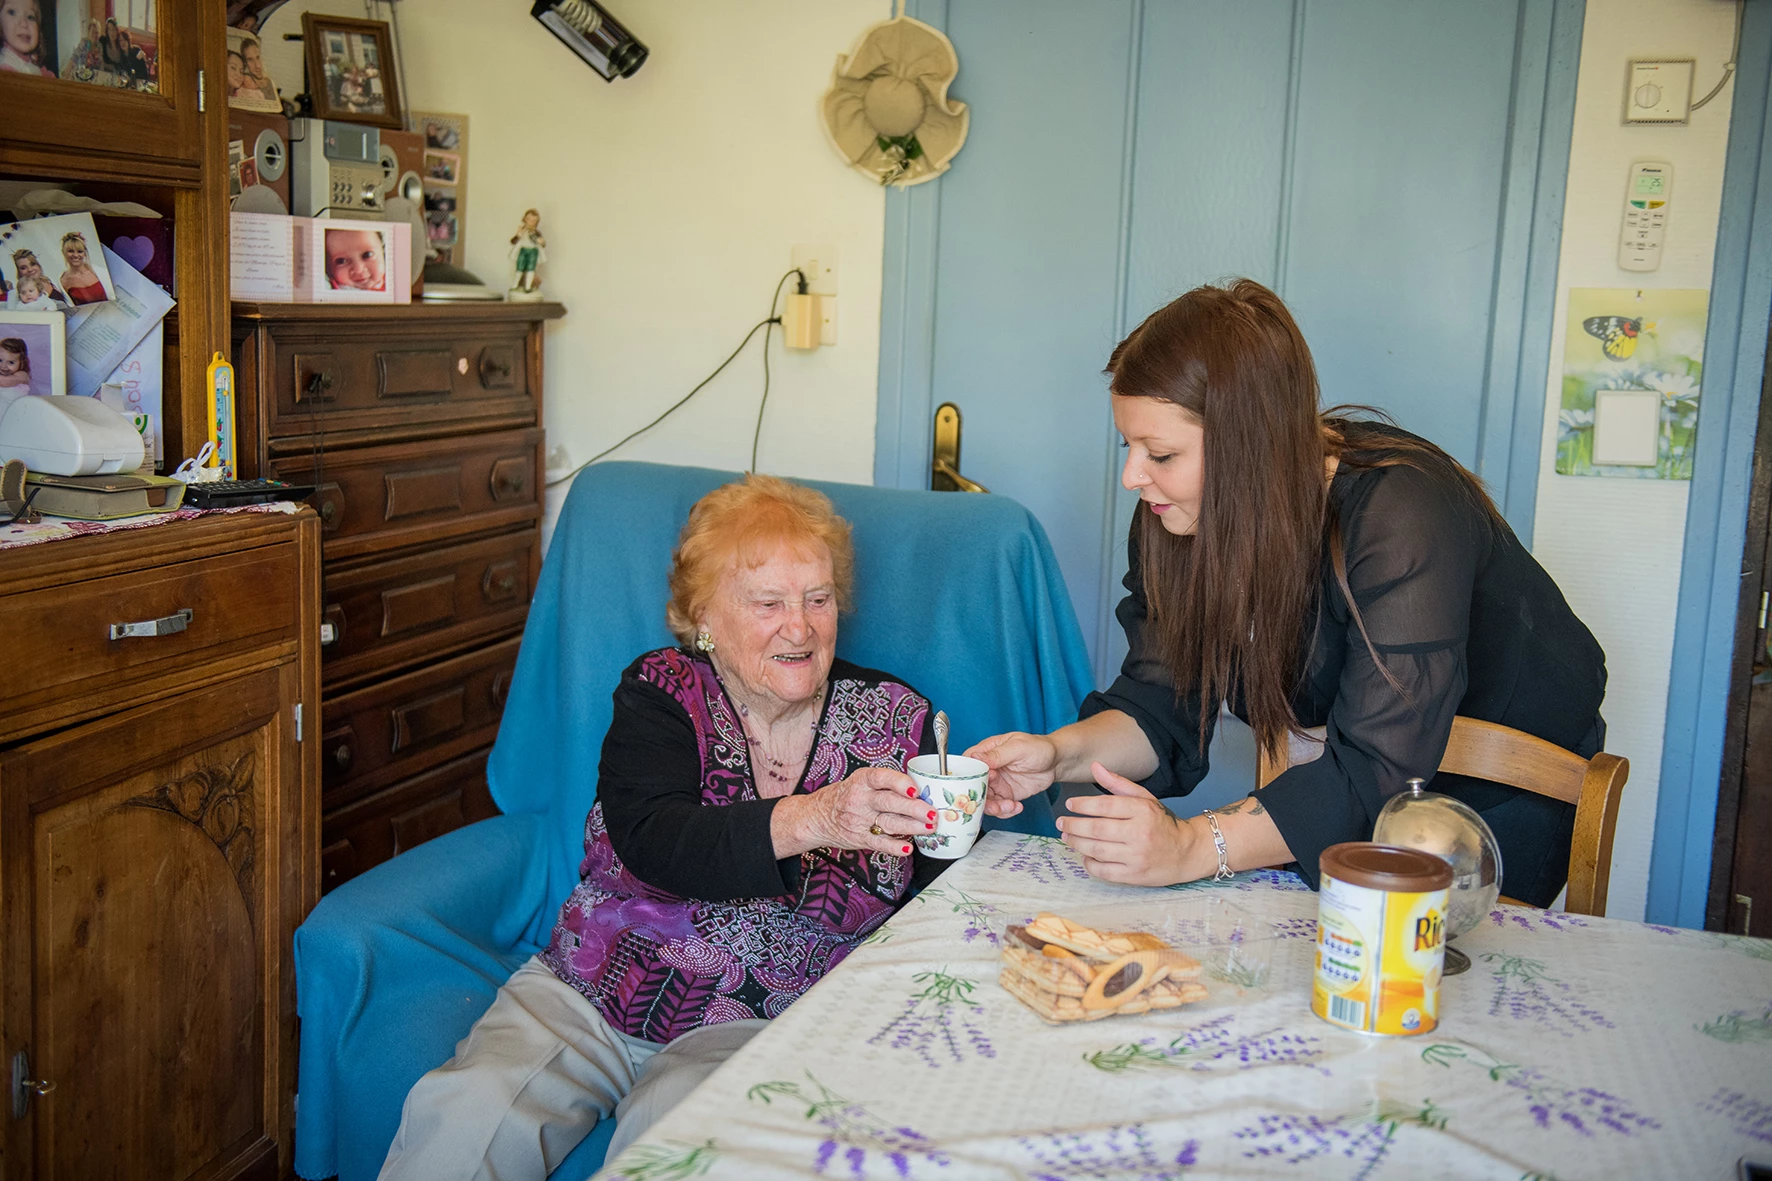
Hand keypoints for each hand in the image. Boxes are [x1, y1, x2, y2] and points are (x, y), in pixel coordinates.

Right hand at [791, 766, 935, 856]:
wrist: (817, 816)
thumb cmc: (847, 796)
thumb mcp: (862, 782)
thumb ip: (887, 785)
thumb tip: (923, 790)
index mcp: (862, 780)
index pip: (881, 778)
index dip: (899, 783)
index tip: (915, 789)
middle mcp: (860, 799)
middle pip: (889, 802)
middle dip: (914, 809)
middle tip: (932, 813)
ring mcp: (859, 820)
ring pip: (889, 823)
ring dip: (912, 827)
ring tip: (929, 828)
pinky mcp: (860, 838)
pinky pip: (879, 843)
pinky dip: (895, 847)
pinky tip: (908, 848)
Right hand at [965, 732, 1059, 817]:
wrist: (1056, 762)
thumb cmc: (1038, 747)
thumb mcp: (1017, 747)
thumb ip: (996, 755)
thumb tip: (975, 757)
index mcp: (986, 752)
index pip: (967, 765)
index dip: (970, 777)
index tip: (983, 781)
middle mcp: (989, 769)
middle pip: (973, 787)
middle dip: (982, 798)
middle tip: (995, 801)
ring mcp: (997, 783)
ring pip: (985, 800)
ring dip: (994, 808)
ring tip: (1009, 806)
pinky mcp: (1006, 795)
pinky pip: (999, 807)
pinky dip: (1005, 811)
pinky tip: (1016, 807)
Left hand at [1055, 762, 1200, 885]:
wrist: (1188, 852)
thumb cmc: (1162, 823)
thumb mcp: (1145, 798)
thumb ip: (1118, 784)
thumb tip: (1095, 766)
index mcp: (1142, 810)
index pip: (1105, 805)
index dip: (1083, 804)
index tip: (1070, 805)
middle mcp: (1139, 833)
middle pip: (1096, 828)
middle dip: (1073, 825)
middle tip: (1061, 822)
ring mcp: (1137, 856)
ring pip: (1096, 850)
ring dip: (1077, 843)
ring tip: (1067, 837)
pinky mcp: (1135, 875)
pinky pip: (1104, 871)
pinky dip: (1089, 863)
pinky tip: (1085, 855)